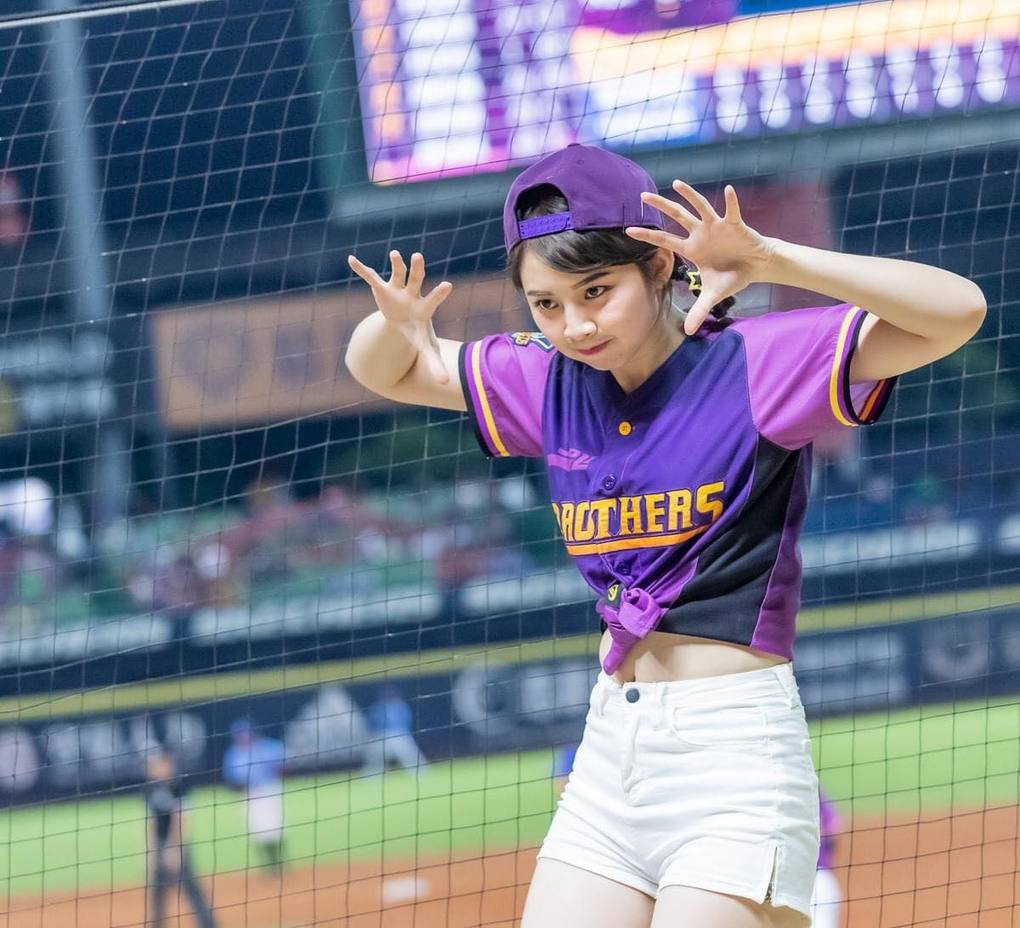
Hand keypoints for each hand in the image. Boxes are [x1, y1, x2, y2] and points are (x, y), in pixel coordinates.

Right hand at [348, 250, 452, 382]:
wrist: (404, 321)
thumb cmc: (417, 331)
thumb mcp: (426, 348)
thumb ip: (435, 363)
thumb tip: (445, 384)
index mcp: (423, 308)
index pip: (433, 300)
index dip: (439, 294)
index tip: (448, 285)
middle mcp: (412, 295)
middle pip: (416, 279)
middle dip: (416, 269)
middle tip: (418, 256)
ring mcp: (397, 290)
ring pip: (397, 273)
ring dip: (396, 264)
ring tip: (395, 254)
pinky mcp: (382, 288)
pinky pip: (370, 277)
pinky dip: (361, 269)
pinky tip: (351, 259)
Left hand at [625, 181, 776, 335]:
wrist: (756, 266)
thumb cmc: (731, 276)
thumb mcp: (713, 295)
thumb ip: (699, 310)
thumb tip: (689, 332)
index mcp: (692, 248)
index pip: (665, 241)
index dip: (648, 236)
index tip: (628, 230)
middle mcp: (701, 233)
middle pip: (677, 216)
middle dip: (661, 206)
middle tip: (642, 196)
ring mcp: (717, 227)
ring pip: (700, 207)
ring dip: (690, 195)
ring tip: (677, 183)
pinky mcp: (735, 224)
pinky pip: (732, 211)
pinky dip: (731, 201)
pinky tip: (728, 189)